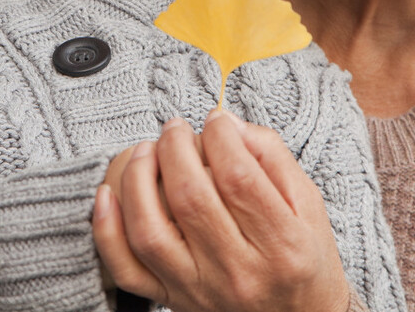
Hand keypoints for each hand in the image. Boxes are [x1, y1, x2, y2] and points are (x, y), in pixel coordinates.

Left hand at [93, 111, 351, 311]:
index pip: (238, 178)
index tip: (216, 121)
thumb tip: (226, 123)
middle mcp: (238, 273)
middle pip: (190, 198)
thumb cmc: (303, 257)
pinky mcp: (172, 299)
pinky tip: (108, 194)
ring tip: (147, 150)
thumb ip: (271, 155)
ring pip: (150, 232)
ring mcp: (199, 289)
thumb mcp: (307, 203)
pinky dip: (108, 230)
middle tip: (176, 128)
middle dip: (175, 148)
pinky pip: (126, 268)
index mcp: (281, 247)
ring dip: (138, 179)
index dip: (219, 137)